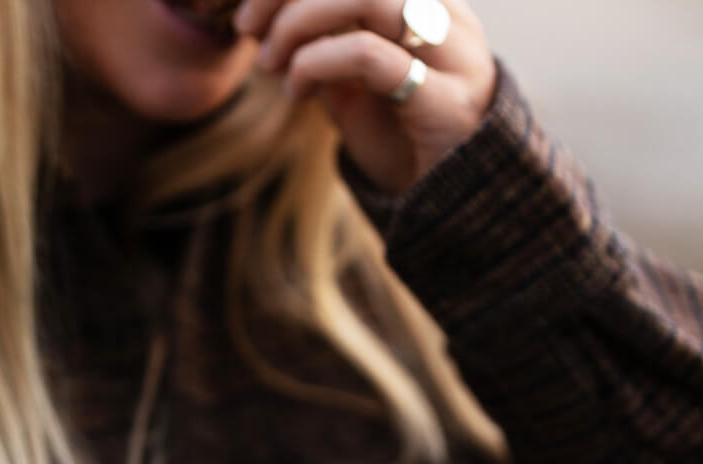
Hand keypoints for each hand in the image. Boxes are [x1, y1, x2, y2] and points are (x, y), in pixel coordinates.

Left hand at [234, 0, 497, 192]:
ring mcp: (453, 56)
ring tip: (270, 60)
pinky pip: (373, 57)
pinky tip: (297, 90)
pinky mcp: (446, 102)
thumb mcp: (353, 88)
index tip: (252, 3)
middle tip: (248, 25)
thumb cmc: (400, 144)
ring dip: (301, 21)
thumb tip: (267, 20)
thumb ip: (324, 49)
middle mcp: (447, 15)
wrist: (451, 205)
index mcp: (427, 1)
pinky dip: (319, 63)